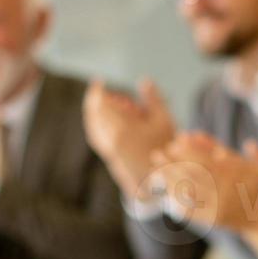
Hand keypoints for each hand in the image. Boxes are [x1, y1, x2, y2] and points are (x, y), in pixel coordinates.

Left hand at [83, 78, 175, 197]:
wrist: (161, 178)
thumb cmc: (165, 148)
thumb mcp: (164, 121)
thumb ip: (153, 99)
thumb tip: (145, 80)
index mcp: (122, 130)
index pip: (100, 105)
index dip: (96, 91)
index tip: (98, 81)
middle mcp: (110, 140)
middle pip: (93, 114)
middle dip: (94, 100)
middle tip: (99, 90)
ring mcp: (108, 149)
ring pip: (92, 125)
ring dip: (93, 111)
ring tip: (100, 102)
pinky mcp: (109, 155)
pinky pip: (95, 135)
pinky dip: (94, 124)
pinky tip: (100, 120)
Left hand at [150, 133, 257, 233]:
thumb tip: (249, 143)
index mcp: (236, 173)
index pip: (205, 159)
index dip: (186, 151)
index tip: (173, 144)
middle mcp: (226, 189)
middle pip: (192, 173)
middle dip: (172, 163)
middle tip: (156, 154)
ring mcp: (219, 205)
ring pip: (189, 190)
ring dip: (170, 181)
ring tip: (155, 173)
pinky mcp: (215, 220)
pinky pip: (193, 211)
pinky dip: (179, 203)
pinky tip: (167, 197)